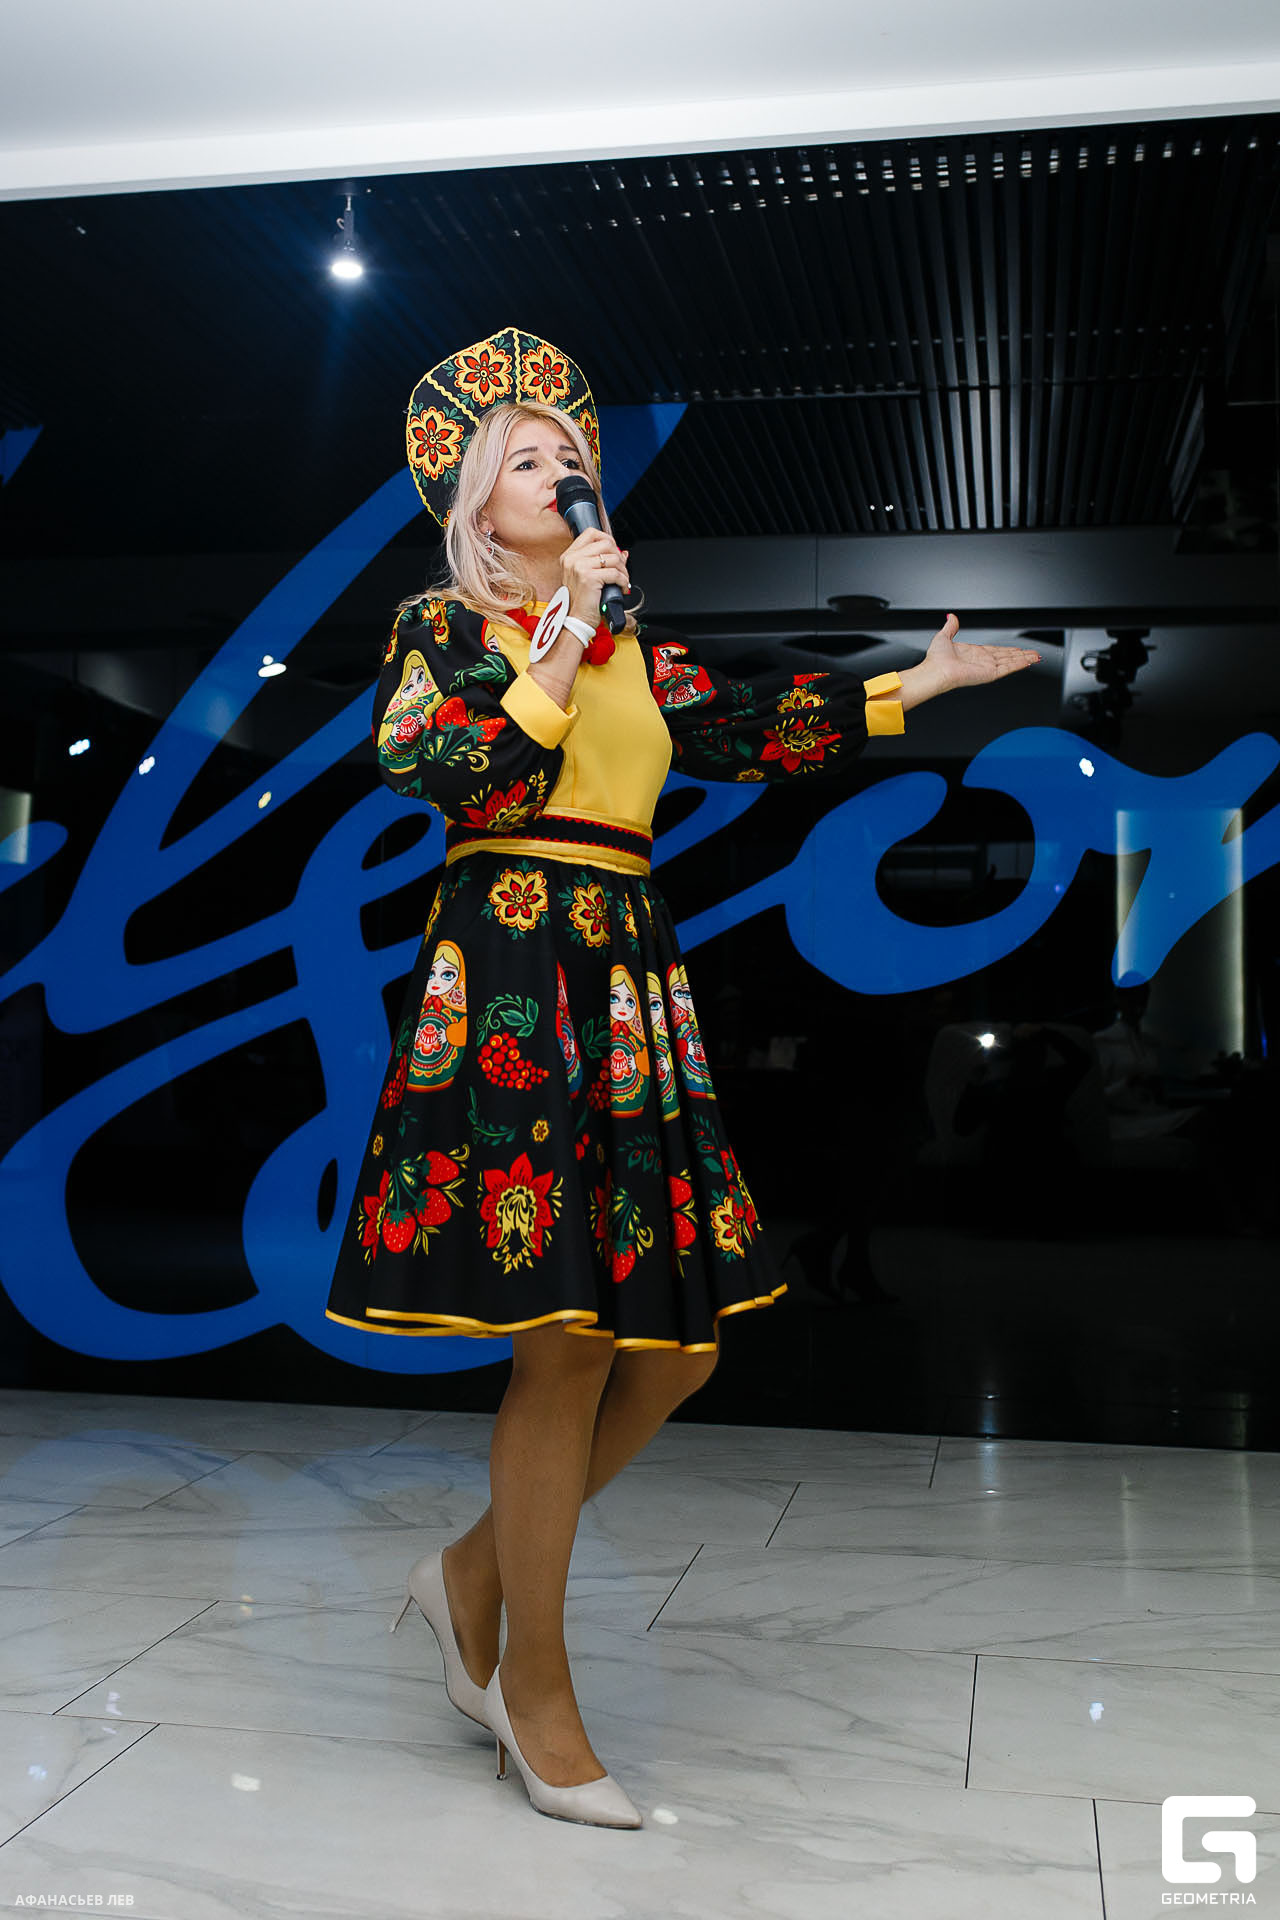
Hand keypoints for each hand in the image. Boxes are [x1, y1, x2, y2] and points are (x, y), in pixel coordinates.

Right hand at [560, 529, 628, 626]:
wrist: (576, 621)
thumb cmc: (582, 602)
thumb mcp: (588, 577)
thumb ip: (602, 562)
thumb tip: (623, 553)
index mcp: (569, 556)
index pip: (591, 533)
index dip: (608, 540)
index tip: (614, 553)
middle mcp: (572, 559)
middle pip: (606, 543)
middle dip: (619, 557)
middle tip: (621, 571)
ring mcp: (579, 567)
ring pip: (614, 557)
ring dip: (623, 571)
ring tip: (622, 582)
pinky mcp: (589, 578)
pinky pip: (615, 573)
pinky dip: (624, 582)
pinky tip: (622, 589)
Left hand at [900, 615, 1040, 708]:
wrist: (935, 671)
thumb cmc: (936, 659)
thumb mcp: (944, 637)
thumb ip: (951, 627)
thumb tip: (951, 617)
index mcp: (973, 653)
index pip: (996, 651)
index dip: (1009, 650)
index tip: (1019, 649)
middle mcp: (982, 661)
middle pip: (1007, 657)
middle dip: (1021, 655)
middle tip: (1034, 654)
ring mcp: (986, 668)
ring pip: (1010, 662)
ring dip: (1024, 659)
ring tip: (1036, 657)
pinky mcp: (989, 674)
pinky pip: (1007, 668)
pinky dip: (1018, 664)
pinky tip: (1028, 662)